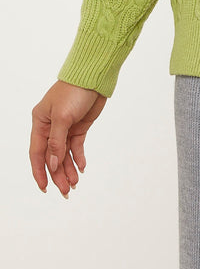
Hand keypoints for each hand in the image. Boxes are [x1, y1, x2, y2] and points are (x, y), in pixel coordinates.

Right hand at [30, 80, 107, 196]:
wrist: (94, 77)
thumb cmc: (74, 91)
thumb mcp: (62, 117)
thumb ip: (56, 142)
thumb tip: (52, 164)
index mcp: (40, 122)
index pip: (37, 152)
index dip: (40, 171)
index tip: (45, 188)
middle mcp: (50, 126)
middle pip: (52, 156)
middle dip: (58, 174)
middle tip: (66, 191)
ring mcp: (65, 127)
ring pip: (64, 154)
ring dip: (69, 169)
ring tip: (75, 184)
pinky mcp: (79, 126)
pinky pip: (76, 146)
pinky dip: (78, 157)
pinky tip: (81, 168)